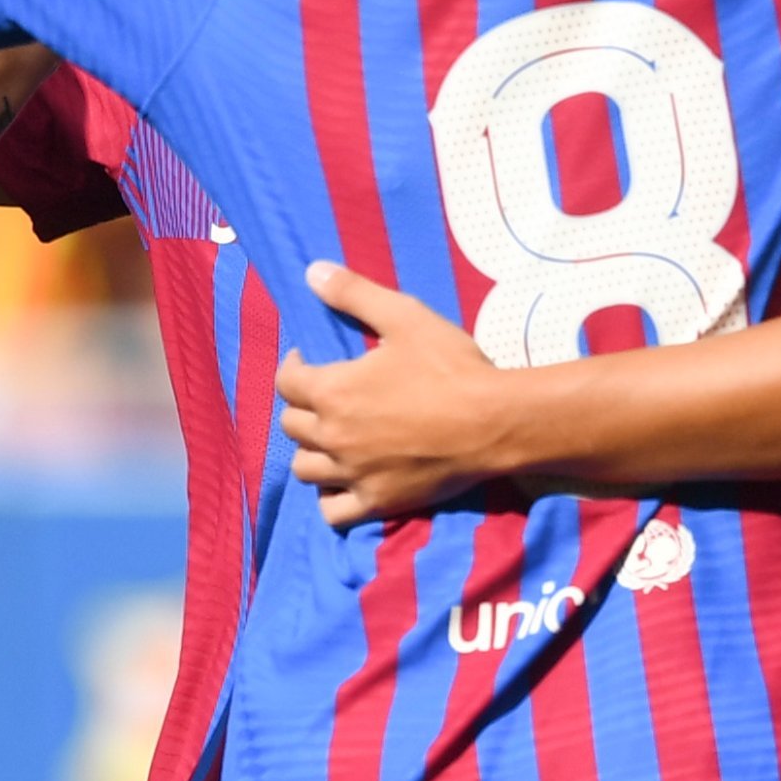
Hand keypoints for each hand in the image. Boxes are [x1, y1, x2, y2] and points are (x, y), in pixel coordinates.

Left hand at [275, 261, 512, 525]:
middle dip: (302, 407)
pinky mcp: (376, 502)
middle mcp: (333, 436)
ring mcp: (353, 474)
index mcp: (333, 391)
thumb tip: (312, 270)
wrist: (493, 421)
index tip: (309, 359)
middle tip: (325, 397)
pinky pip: (332, 510)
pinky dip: (329, 498)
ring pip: (305, 468)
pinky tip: (342, 482)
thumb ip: (354, 294)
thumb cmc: (450, 367)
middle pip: (292, 426)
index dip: (293, 367)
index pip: (286, 382)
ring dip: (311, 451)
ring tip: (331, 438)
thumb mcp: (404, 317)